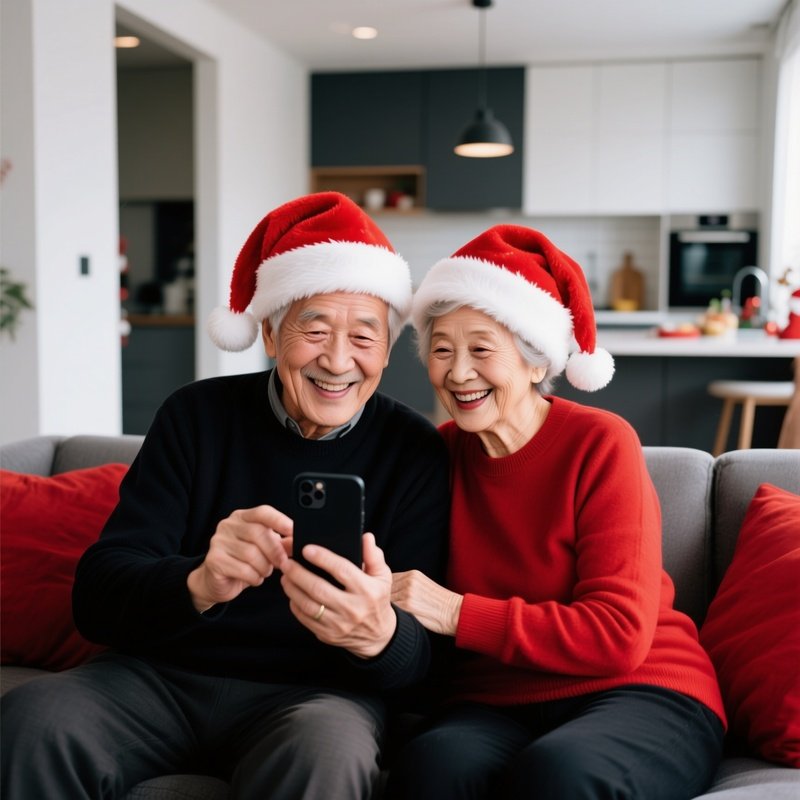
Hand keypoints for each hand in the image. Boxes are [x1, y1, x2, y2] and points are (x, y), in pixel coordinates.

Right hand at [187, 506, 292, 611]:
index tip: (293, 531)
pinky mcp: (214, 560)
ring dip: (264, 567)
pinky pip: (243, 569)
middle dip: (274, 551)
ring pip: (251, 553)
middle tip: (282, 563)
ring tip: (264, 572)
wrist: (217, 581)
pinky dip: (254, 577)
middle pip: (258, 533)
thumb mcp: (264, 549)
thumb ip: (280, 543)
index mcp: (242, 517)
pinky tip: (254, 579)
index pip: (262, 512)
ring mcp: (218, 541)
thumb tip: (298, 542)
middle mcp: (228, 525)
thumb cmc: (243, 562)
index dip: (279, 520)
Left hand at [280, 533, 395, 657]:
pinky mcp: (328, 635)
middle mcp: (353, 609)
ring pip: (308, 605)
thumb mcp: (382, 576)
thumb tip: (366, 537)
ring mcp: (339, 624)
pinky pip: (305, 619)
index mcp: (367, 591)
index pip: (342, 571)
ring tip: (285, 575)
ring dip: (292, 589)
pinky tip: (292, 592)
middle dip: (298, 573)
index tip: (306, 549)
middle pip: (319, 588)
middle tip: (287, 562)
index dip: (323, 558)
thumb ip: (374, 555)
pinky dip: (295, 604)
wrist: (377, 635)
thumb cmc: (376, 599)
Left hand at [391, 570, 462, 636]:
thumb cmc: (439, 604)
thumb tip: (387, 591)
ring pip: (387, 599)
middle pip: (385, 588)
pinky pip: (391, 609)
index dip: (384, 589)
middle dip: (384, 598)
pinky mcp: (407, 606)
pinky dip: (390, 615)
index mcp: (413, 574)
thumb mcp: (423, 585)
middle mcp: (409, 581)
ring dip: (386, 607)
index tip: (386, 598)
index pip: (388, 578)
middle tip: (386, 609)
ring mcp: (407, 593)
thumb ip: (406, 584)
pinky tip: (396, 620)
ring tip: (392, 616)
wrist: (455, 613)